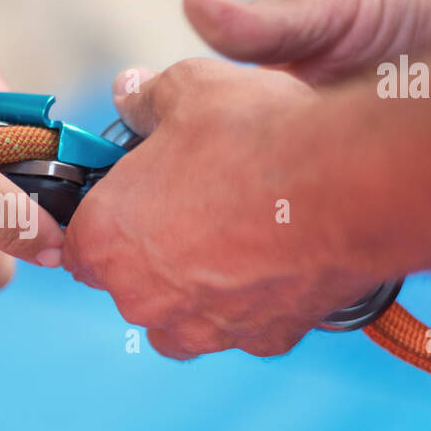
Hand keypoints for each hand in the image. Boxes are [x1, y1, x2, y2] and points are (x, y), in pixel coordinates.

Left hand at [63, 61, 377, 359]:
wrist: (350, 184)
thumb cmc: (258, 137)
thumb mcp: (187, 90)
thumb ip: (146, 99)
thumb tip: (129, 92)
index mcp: (106, 240)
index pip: (79, 245)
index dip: (107, 218)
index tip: (134, 198)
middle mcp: (143, 297)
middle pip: (129, 283)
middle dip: (153, 251)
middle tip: (195, 206)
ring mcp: (202, 328)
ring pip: (181, 317)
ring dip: (195, 287)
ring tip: (234, 237)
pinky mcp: (260, 340)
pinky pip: (243, 325)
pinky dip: (254, 300)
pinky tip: (276, 259)